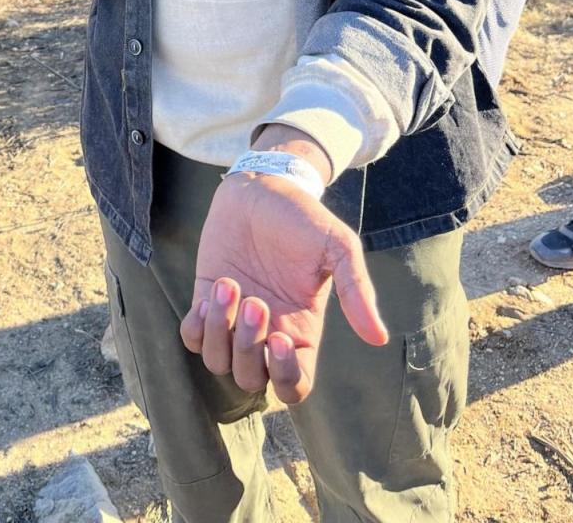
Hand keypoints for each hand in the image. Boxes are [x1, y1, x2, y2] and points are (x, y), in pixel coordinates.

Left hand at [179, 173, 387, 404]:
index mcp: (301, 330)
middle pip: (252, 380)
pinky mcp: (207, 299)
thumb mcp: (338, 247)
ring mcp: (234, 319)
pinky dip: (197, 327)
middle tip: (254, 300)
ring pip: (218, 362)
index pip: (294, 386)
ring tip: (230, 285)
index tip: (278, 340)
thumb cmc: (303, 217)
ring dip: (220, 333)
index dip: (285, 378)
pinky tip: (209, 296)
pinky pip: (192, 338)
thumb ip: (357, 290)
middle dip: (247, 347)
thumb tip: (379, 337)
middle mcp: (267, 333)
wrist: (263, 186)